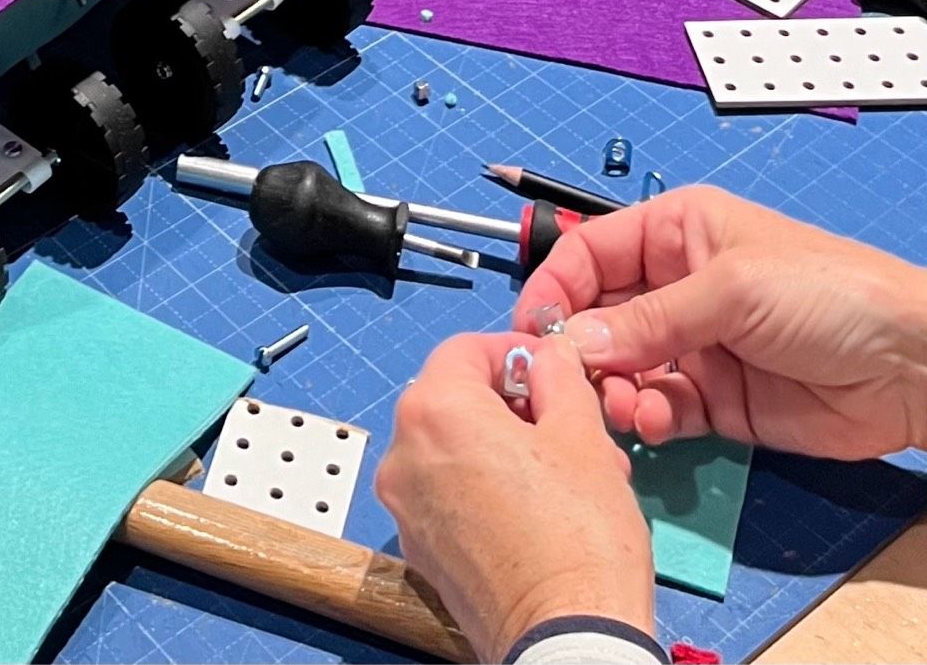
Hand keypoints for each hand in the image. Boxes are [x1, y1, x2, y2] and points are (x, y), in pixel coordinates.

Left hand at [376, 331, 654, 658]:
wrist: (567, 640)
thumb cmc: (578, 538)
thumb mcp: (583, 436)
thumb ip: (559, 379)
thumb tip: (549, 356)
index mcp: (433, 409)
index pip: (465, 350)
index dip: (513, 353)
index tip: (549, 370)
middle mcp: (403, 452)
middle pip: (456, 401)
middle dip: (514, 408)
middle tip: (569, 429)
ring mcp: (405, 505)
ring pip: (454, 450)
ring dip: (505, 450)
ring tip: (566, 476)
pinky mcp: (419, 550)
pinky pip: (449, 496)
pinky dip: (485, 490)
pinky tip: (539, 514)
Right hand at [517, 186, 926, 458]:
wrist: (912, 367)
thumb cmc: (826, 293)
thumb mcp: (729, 289)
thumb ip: (649, 319)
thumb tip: (575, 343)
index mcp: (675, 234)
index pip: (590, 253)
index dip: (556, 286)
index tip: (532, 328)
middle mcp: (675, 287)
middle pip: (599, 314)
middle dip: (579, 346)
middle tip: (565, 380)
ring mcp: (695, 346)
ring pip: (623, 368)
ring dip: (612, 389)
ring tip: (623, 407)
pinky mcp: (717, 401)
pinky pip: (660, 408)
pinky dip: (647, 419)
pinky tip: (655, 424)